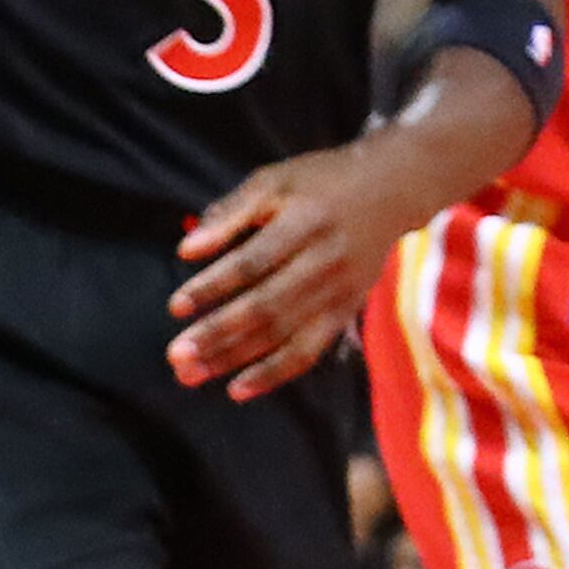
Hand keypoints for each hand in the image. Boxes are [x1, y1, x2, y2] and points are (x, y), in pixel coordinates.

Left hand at [172, 140, 418, 399]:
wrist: (393, 189)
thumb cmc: (320, 183)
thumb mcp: (275, 180)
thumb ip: (230, 212)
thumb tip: (186, 250)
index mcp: (306, 222)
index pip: (254, 261)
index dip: (214, 285)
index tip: (175, 307)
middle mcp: (326, 260)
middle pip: (267, 305)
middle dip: (218, 333)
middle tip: (176, 355)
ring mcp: (340, 289)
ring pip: (284, 333)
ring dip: (235, 358)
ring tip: (192, 374)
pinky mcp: (347, 310)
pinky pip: (310, 350)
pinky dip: (275, 373)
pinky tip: (238, 388)